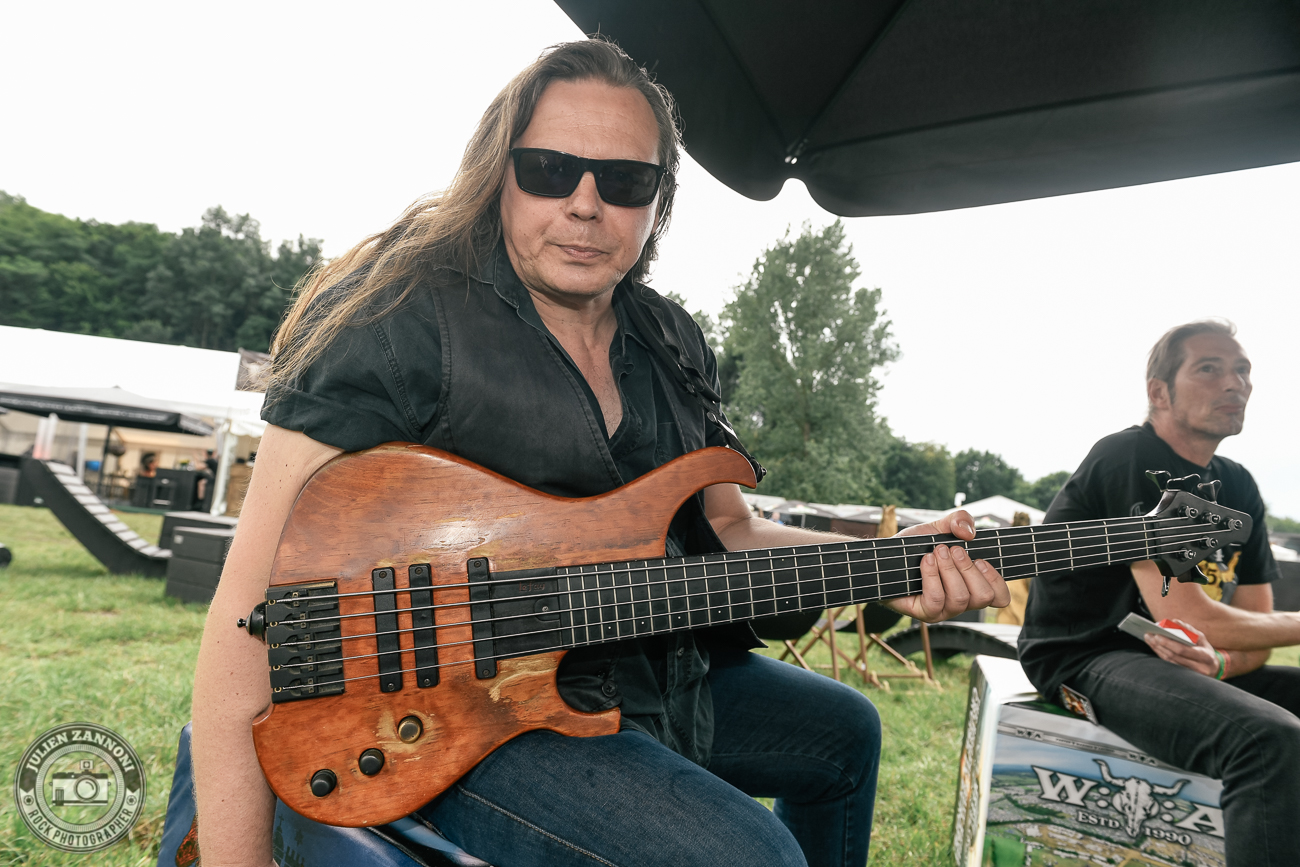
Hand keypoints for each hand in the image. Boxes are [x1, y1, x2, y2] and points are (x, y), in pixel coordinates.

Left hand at [883, 510, 1009, 622]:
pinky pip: (936, 600)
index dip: (996, 580)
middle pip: (983, 597)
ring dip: (949, 570)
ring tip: (936, 552)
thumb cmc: (914, 547)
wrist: (884, 557)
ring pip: (960, 598)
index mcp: (972, 585)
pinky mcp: (924, 613)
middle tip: (953, 550)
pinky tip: (926, 561)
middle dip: (969, 569)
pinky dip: (932, 576)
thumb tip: (969, 533)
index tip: (980, 559)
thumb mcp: (938, 527)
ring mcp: (943, 610)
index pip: (1000, 597)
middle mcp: (961, 601)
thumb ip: (959, 520)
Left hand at [1144, 618, 1222, 677]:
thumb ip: (1188, 630)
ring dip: (1157, 649)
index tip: (1157, 635)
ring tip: (1149, 638)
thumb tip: (1174, 622)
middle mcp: (1199, 667)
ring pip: (1169, 661)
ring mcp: (1191, 674)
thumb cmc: (1205, 649)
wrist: (1213, 668)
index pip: (1183, 650)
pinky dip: (1161, 654)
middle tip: (1149, 635)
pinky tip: (1154, 646)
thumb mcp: (1201, 638)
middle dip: (1159, 645)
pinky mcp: (1183, 676)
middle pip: (1173, 656)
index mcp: (1205, 656)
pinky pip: (1169, 664)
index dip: (1168, 643)